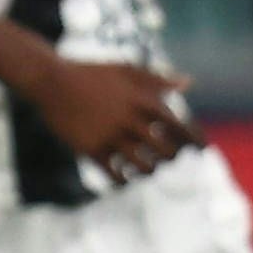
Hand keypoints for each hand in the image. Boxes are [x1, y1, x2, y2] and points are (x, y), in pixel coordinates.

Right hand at [22, 58, 195, 181]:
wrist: (52, 81)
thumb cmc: (92, 74)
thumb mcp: (127, 70)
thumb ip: (158, 80)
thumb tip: (189, 82)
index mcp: (143, 101)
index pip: (180, 127)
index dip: (194, 141)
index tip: (200, 150)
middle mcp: (131, 121)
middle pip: (166, 151)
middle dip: (173, 159)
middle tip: (172, 162)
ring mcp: (112, 137)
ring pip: (144, 167)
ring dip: (150, 172)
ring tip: (149, 172)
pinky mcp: (92, 149)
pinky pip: (116, 175)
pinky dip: (125, 181)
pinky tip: (125, 180)